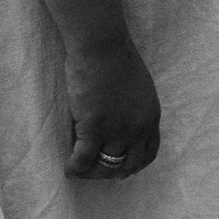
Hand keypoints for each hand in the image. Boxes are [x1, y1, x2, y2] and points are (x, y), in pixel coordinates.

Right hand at [65, 36, 160, 180]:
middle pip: (128, 165)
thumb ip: (136, 109)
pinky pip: (83, 160)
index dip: (134, 165)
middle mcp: (137, 129)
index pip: (148, 154)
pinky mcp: (93, 128)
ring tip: (80, 169)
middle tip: (97, 171)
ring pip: (105, 166)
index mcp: (151, 117)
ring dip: (92, 172)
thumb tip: (123, 121)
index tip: (122, 168)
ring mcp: (116, 130)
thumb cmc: (116, 57)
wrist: (102, 46)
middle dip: (112, 172)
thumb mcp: (140, 88)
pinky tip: (68, 169)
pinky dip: (75, 168)